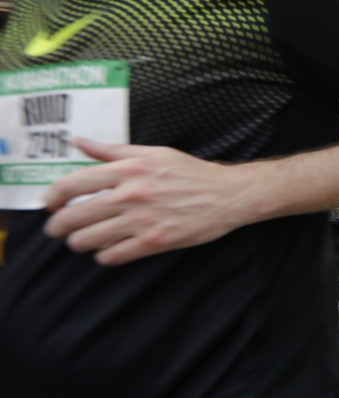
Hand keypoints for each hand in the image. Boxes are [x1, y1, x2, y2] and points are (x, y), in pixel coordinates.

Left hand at [43, 138, 249, 265]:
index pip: (72, 184)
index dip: (52, 197)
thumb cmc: (191, 173)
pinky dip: (104, 256)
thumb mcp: (153, 153)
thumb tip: (79, 142)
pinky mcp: (154, 242)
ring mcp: (142, 220)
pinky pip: (113, 256)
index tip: (50, 204)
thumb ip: (113, 150)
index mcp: (128, 169)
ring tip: (83, 241)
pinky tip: (108, 250)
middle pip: (73, 217)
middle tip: (59, 230)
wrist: (228, 195)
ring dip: (79, 243)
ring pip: (88, 240)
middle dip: (58, 227)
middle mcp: (131, 194)